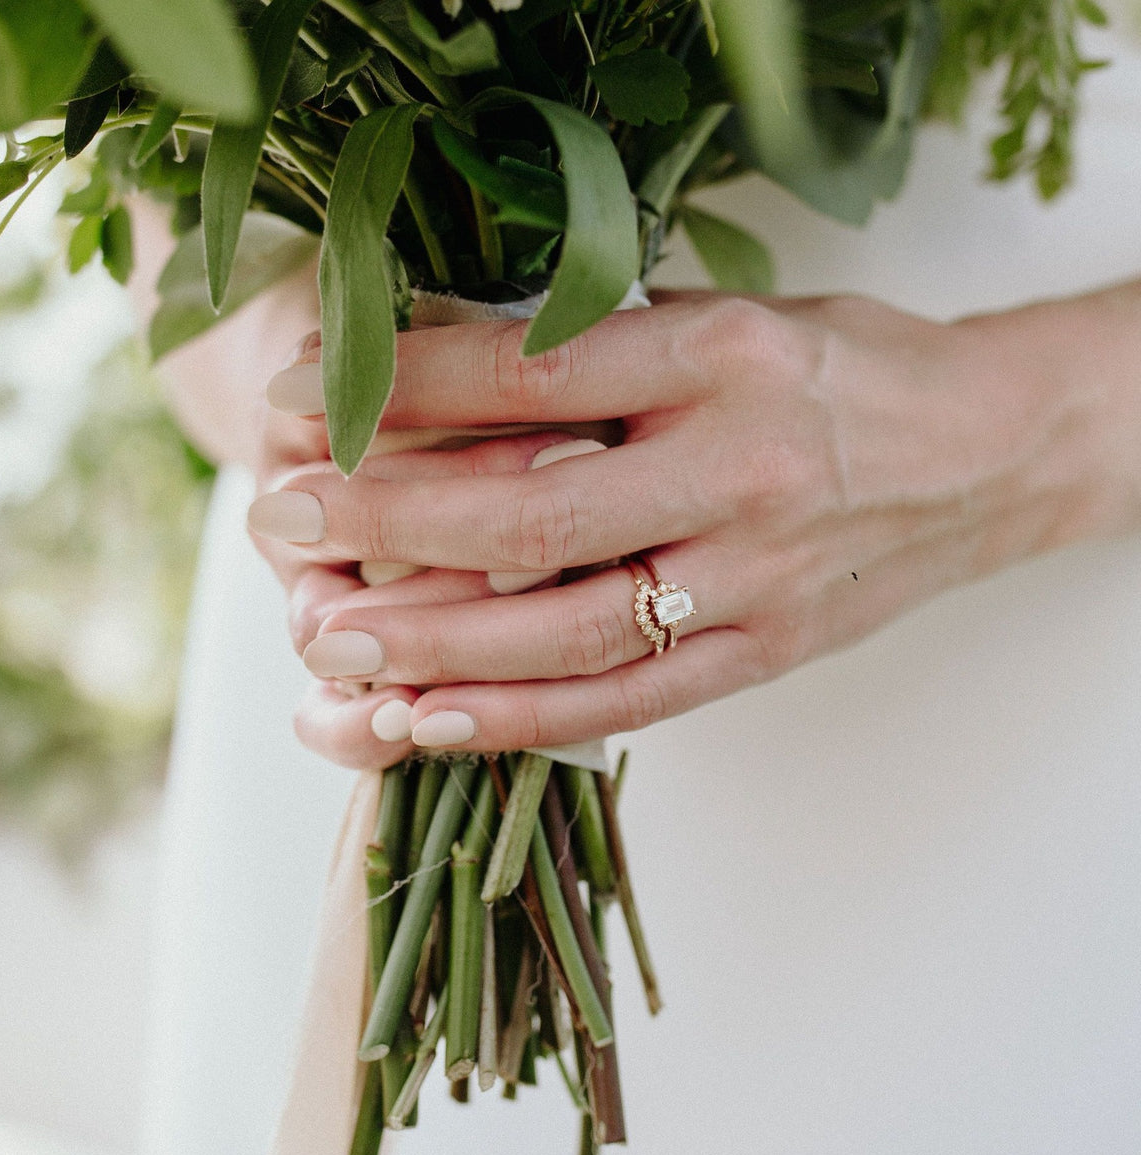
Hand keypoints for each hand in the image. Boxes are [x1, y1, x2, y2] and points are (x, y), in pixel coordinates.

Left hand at [249, 286, 1139, 768]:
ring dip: (435, 643)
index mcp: (727, 359)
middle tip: (282, 521)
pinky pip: (629, 704)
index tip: (302, 400)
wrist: (985, 453)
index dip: (404, 390)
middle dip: (391, 523)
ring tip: (328, 641)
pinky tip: (427, 723)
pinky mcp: (764, 655)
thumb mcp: (732, 318)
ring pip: (570, 631)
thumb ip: (602, 349)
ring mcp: (756, 580)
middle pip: (536, 513)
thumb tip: (438, 366)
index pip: (533, 376)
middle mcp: (742, 472)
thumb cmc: (844, 370)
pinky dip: (520, 720)